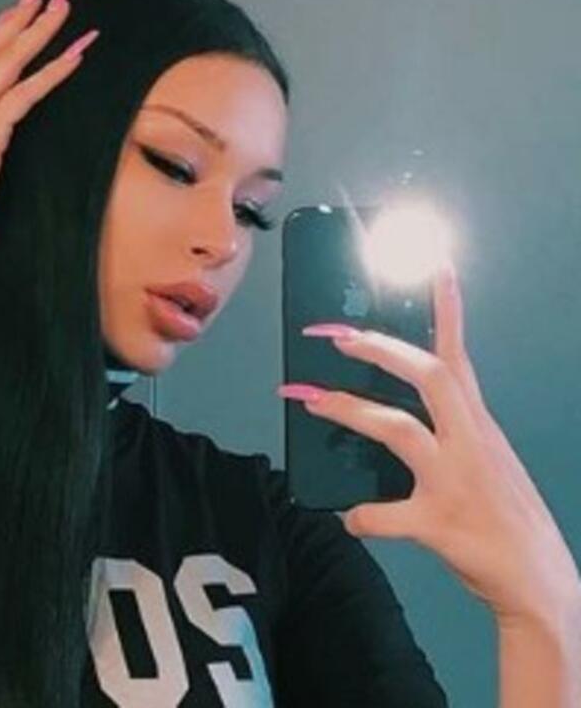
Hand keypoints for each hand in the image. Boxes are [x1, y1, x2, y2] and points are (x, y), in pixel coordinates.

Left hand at [279, 261, 580, 626]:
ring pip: (399, 431)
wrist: (539, 583)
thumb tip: (386, 416)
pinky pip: (385, 514)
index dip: (446, 312)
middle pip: (430, 377)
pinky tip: (348, 518)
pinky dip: (361, 515)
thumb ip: (443, 434)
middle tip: (336, 334)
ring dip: (351, 412)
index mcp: (478, 427)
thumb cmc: (502, 517)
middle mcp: (471, 444)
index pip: (459, 358)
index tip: (435, 268)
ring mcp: (456, 482)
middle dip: (381, 350)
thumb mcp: (481, 463)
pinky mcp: (441, 524)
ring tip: (312, 400)